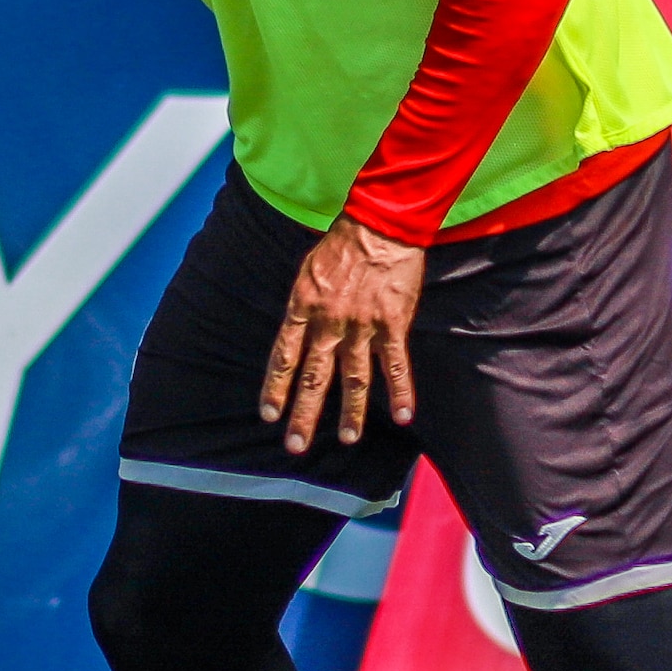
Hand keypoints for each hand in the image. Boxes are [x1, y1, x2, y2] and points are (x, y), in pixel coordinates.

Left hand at [258, 216, 425, 454]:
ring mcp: (361, 326)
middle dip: (303, 414)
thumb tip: (297, 334)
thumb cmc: (341, 244)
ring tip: (346, 439)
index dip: (275, 388)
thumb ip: (303, 307)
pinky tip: (402, 416)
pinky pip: (396, 365)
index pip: (283, 357)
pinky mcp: (392, 324)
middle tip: (295, 446)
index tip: (269, 415)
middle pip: (313, 377)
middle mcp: (328, 322)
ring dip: (350, 413)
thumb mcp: (307, 272)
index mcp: (302, 308)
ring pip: (354, 379)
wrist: (379, 224)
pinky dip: (400, 392)